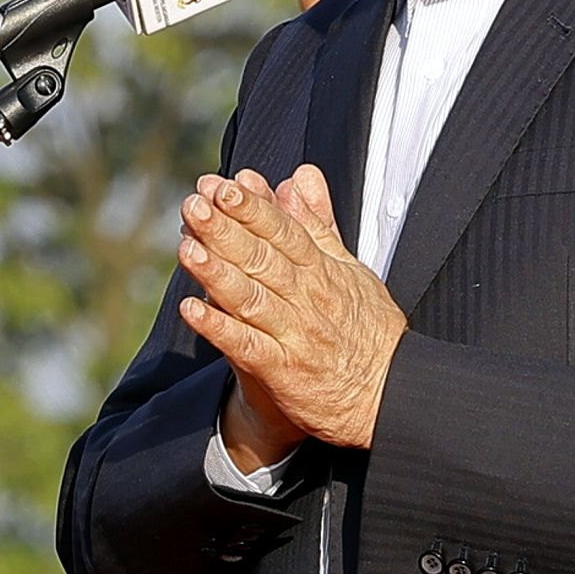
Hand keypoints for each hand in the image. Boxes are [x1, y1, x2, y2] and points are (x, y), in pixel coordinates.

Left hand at [176, 166, 404, 460]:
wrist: (388, 397)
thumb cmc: (367, 330)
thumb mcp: (351, 269)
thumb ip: (319, 223)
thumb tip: (299, 176)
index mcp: (323, 271)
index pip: (284, 232)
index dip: (253, 208)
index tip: (225, 186)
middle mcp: (308, 299)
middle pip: (262, 258)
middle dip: (226, 230)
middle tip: (194, 204)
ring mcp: (295, 335)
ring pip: (251, 297)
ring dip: (216, 272)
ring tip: (186, 247)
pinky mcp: (283, 372)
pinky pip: (247, 347)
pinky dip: (219, 328)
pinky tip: (192, 310)